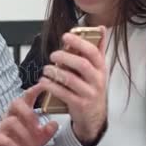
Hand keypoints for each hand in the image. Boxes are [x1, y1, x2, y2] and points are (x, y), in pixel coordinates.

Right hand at [0, 83, 58, 145]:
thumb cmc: (23, 145)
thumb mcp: (40, 140)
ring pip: (10, 121)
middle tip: (37, 126)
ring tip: (31, 144)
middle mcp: (11, 116)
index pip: (27, 98)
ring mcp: (1, 127)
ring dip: (23, 133)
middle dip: (27, 113)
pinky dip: (12, 144)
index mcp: (22, 113)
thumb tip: (54, 123)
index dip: (34, 90)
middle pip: (15, 103)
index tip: (42, 85)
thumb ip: (47, 132)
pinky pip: (0, 137)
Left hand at [40, 26, 107, 145]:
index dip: (79, 42)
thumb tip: (101, 28)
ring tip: (46, 69)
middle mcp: (97, 80)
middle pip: (82, 65)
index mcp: (101, 68)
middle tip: (53, 55)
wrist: (94, 117)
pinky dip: (52, 86)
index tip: (66, 36)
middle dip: (65, 57)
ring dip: (55, 72)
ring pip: (71, 79)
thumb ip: (97, 49)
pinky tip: (44, 81)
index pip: (93, 52)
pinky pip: (64, 93)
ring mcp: (89, 93)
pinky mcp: (80, 105)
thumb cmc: (92, 88)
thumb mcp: (98, 69)